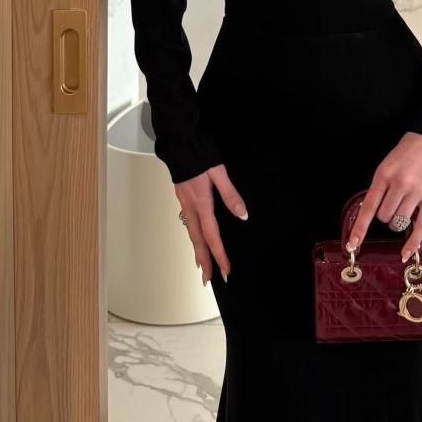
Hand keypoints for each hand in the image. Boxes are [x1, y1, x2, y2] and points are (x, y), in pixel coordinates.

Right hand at [175, 162, 247, 284]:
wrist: (178, 141)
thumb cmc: (198, 154)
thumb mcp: (219, 172)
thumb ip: (231, 195)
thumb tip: (242, 215)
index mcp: (201, 202)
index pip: (212, 235)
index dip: (219, 255)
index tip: (226, 270)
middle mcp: (190, 206)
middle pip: (197, 240)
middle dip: (204, 261)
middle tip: (209, 280)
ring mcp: (184, 202)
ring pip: (191, 232)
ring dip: (197, 250)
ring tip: (202, 265)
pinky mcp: (182, 196)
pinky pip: (188, 222)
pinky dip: (193, 235)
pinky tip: (196, 237)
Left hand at [344, 132, 421, 262]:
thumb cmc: (407, 152)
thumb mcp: (386, 165)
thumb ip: (379, 188)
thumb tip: (372, 213)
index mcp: (384, 175)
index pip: (368, 208)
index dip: (360, 229)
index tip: (352, 244)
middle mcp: (400, 185)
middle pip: (384, 217)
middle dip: (384, 215)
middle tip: (392, 203)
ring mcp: (417, 193)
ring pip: (399, 222)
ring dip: (397, 221)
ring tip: (403, 208)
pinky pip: (420, 227)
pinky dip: (412, 243)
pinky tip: (406, 253)